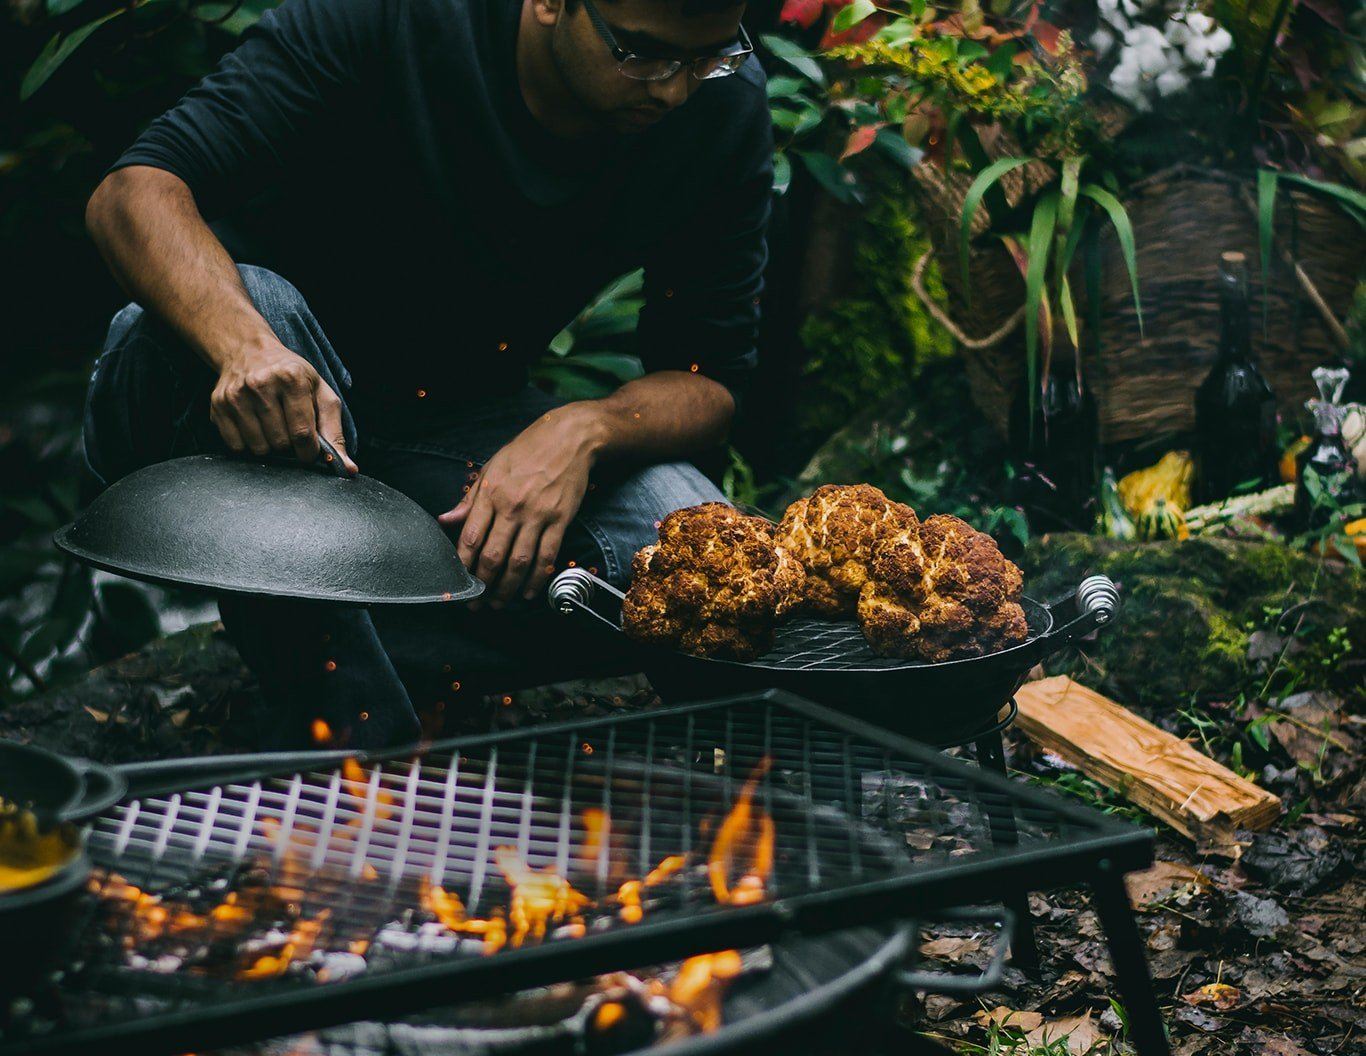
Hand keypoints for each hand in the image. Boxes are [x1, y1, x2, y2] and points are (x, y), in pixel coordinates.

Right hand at [209, 338, 356, 472]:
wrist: (250, 352)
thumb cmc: (292, 376)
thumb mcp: (321, 393)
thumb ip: (335, 431)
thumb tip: (349, 468)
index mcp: (292, 378)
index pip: (302, 433)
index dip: (309, 452)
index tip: (310, 452)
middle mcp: (260, 384)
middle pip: (280, 443)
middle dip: (290, 446)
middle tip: (289, 429)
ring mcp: (236, 395)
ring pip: (258, 448)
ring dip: (270, 446)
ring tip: (273, 426)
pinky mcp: (218, 405)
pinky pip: (236, 446)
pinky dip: (249, 444)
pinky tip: (254, 425)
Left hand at [438, 405, 603, 607]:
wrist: (569, 438)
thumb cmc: (527, 450)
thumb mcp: (491, 467)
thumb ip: (469, 498)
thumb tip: (445, 519)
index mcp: (491, 492)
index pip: (470, 537)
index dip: (462, 565)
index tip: (458, 581)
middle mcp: (512, 507)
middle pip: (493, 556)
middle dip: (482, 585)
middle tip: (476, 602)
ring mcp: (538, 515)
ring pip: (519, 562)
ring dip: (507, 588)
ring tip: (498, 603)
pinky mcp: (560, 520)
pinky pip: (546, 557)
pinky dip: (536, 579)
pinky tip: (528, 592)